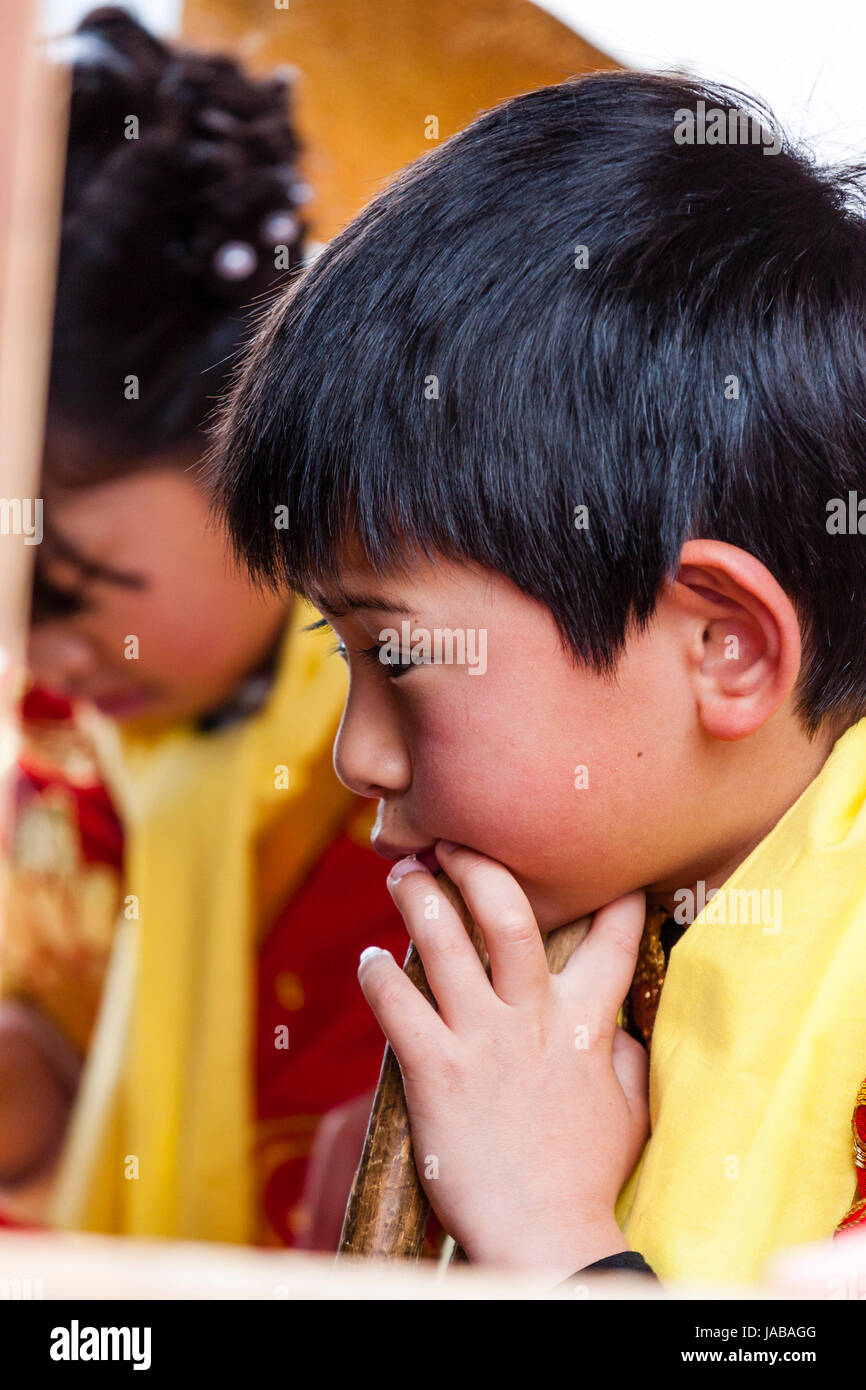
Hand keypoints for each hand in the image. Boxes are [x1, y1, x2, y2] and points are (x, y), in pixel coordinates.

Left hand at [358, 842, 649, 1277]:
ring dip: (418, 900)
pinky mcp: (435, 1073)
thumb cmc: (587, 1176)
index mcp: (586, 1025)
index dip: (613, 897)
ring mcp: (482, 1042)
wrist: (545, 1236)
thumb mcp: (629, 1110)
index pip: (611, 942)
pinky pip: (397, 1007)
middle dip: (479, 867)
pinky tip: (369, 961)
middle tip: (454, 842)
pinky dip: (378, 977)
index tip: (607, 869)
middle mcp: (532, 1020)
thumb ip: (624, 1054)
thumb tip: (619, 1023)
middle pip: (509, 915)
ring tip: (401, 873)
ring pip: (444, 945)